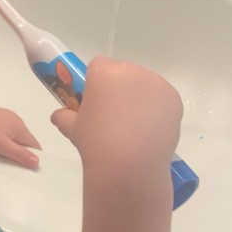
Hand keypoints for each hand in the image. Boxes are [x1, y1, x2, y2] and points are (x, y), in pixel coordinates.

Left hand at [0, 106, 41, 168]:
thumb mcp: (3, 146)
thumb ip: (20, 154)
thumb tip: (37, 162)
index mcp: (20, 126)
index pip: (34, 143)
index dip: (34, 154)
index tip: (30, 165)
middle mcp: (16, 119)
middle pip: (25, 137)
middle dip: (23, 149)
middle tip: (15, 160)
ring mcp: (6, 115)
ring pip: (15, 132)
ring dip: (14, 142)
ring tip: (4, 151)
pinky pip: (6, 127)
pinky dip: (5, 135)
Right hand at [51, 57, 182, 180]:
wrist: (129, 165)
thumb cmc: (96, 144)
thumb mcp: (73, 130)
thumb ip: (65, 117)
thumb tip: (58, 116)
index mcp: (104, 73)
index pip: (99, 66)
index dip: (96, 84)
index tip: (96, 103)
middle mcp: (132, 71)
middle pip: (124, 73)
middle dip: (119, 90)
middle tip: (114, 119)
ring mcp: (156, 84)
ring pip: (145, 85)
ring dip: (139, 99)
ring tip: (133, 129)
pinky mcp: (173, 98)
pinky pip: (162, 99)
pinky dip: (157, 111)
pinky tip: (149, 131)